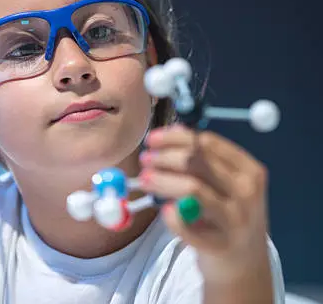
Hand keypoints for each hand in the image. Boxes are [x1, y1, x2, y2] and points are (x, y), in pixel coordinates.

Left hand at [139, 124, 270, 280]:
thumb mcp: (227, 184)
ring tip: (145, 180)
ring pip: (191, 188)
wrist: (245, 263)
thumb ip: (204, 159)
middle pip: (196, 162)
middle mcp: (247, 192)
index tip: (152, 139)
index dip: (175, 138)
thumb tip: (172, 130)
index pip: (208, 143)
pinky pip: (186, 223)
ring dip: (161, 180)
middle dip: (164, 157)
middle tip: (145, 160)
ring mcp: (236, 219)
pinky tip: (164, 210)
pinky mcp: (220, 244)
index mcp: (249, 170)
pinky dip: (171, 214)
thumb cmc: (229, 216)